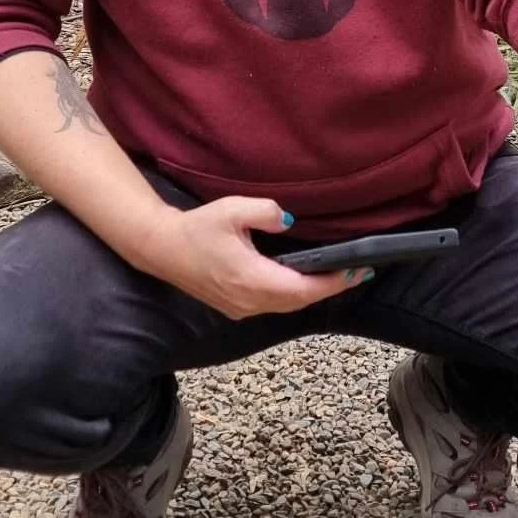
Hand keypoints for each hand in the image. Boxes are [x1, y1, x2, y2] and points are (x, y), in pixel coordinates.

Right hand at [127, 196, 360, 318]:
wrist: (161, 248)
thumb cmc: (196, 228)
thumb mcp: (233, 210)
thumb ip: (266, 212)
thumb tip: (289, 220)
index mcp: (252, 279)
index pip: (304, 289)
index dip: (333, 283)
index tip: (355, 272)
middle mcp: (249, 301)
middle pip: (299, 301)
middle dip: (329, 289)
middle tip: (356, 273)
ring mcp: (240, 308)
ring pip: (286, 306)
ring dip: (311, 293)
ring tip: (336, 277)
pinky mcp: (234, 307)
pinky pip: (272, 305)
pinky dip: (292, 295)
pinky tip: (302, 281)